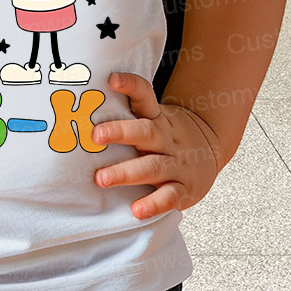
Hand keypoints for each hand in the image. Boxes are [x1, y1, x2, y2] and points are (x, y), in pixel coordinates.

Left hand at [91, 72, 220, 218]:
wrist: (209, 149)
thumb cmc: (166, 134)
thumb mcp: (153, 117)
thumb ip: (125, 112)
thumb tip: (80, 104)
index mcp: (156, 117)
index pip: (144, 95)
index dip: (130, 85)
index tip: (112, 79)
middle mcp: (166, 138)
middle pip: (145, 131)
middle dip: (120, 133)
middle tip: (95, 136)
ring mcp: (177, 163)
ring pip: (152, 166)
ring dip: (126, 173)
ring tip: (101, 178)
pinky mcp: (184, 189)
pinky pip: (169, 197)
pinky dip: (153, 204)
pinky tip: (136, 210)